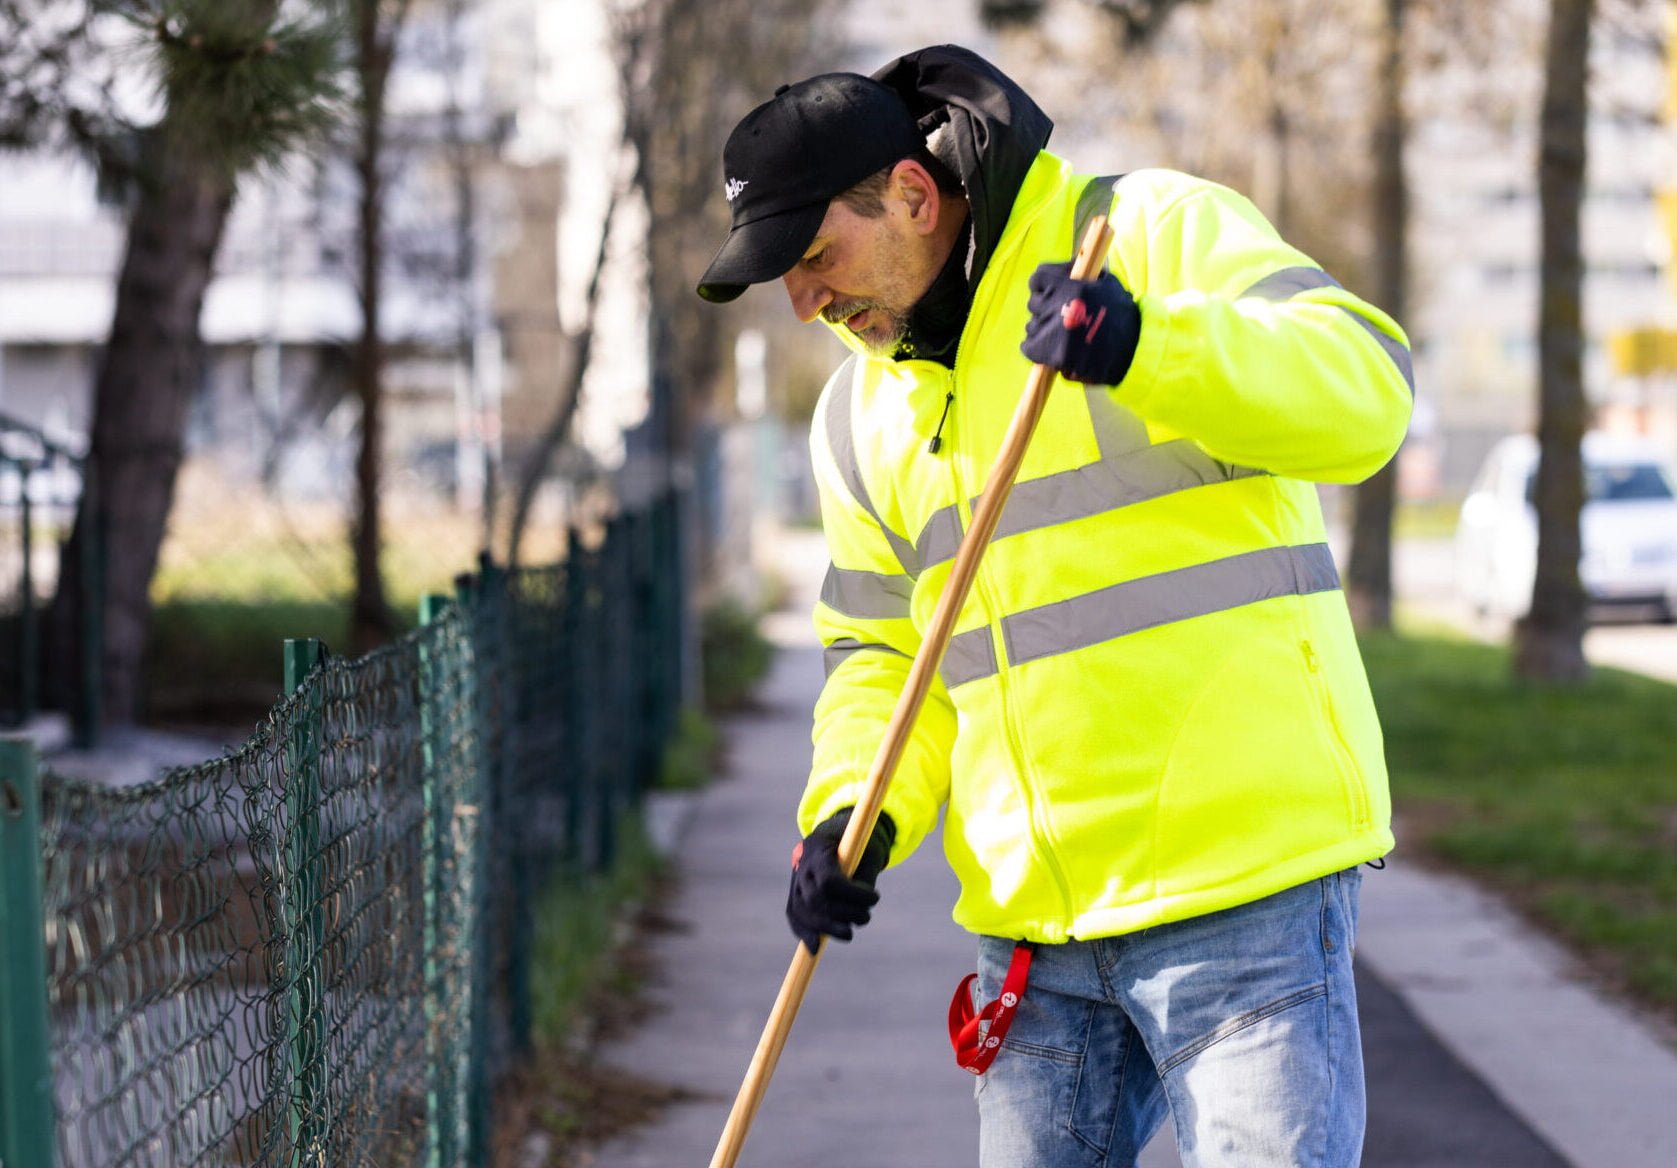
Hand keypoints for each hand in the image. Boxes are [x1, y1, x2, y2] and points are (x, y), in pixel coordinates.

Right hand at [786, 808, 895, 953]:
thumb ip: (865, 876)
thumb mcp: (866, 852)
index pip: (829, 881)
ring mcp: (795, 882)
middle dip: (844, 915)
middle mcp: (802, 867)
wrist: (831, 838)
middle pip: (815, 900)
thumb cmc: (855, 845)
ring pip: (804, 912)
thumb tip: (864, 906)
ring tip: (850, 932)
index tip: (874, 898)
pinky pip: (795, 918)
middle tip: (866, 917)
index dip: (853, 895)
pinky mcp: (794, 896)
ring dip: (828, 928)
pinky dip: (804, 934)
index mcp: (819, 849)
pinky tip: (814, 949)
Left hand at [1020, 261, 1141, 385]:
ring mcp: (1053, 332)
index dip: (1043, 285)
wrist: (1134, 350)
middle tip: (1060, 316)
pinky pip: (1030, 347)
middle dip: (1045, 308)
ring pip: (1032, 326)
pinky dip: (1037, 349)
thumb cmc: (1122, 316)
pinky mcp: (1050, 354)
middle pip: (1034, 303)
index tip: (1050, 290)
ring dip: (1043, 329)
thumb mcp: (1107, 283)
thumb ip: (1082, 274)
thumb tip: (1066, 267)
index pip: (1038, 278)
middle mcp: (1059, 307)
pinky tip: (1052, 349)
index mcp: (1071, 286)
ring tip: (1061, 335)